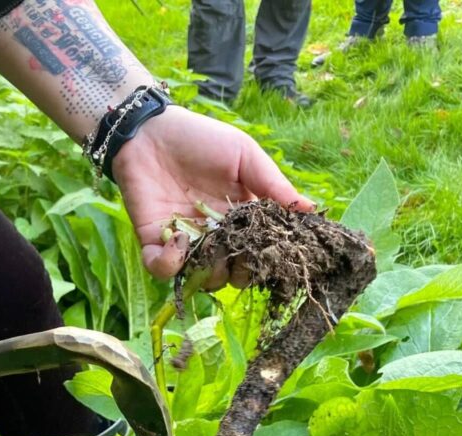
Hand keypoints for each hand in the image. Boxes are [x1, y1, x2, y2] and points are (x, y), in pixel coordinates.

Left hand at [112, 106, 313, 287]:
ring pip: (202, 279)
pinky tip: (179, 240)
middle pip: (233, 274)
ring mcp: (186, 241)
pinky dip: (171, 265)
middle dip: (240, 272)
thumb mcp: (245, 156)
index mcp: (242, 220)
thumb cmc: (201, 138)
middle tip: (240, 255)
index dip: (267, 260)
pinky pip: (163, 271)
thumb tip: (311, 210)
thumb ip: (274, 186)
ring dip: (209, 271)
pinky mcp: (154, 242)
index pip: (260, 253)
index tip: (273, 254)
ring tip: (209, 246)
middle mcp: (216, 237)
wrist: (151, 130)